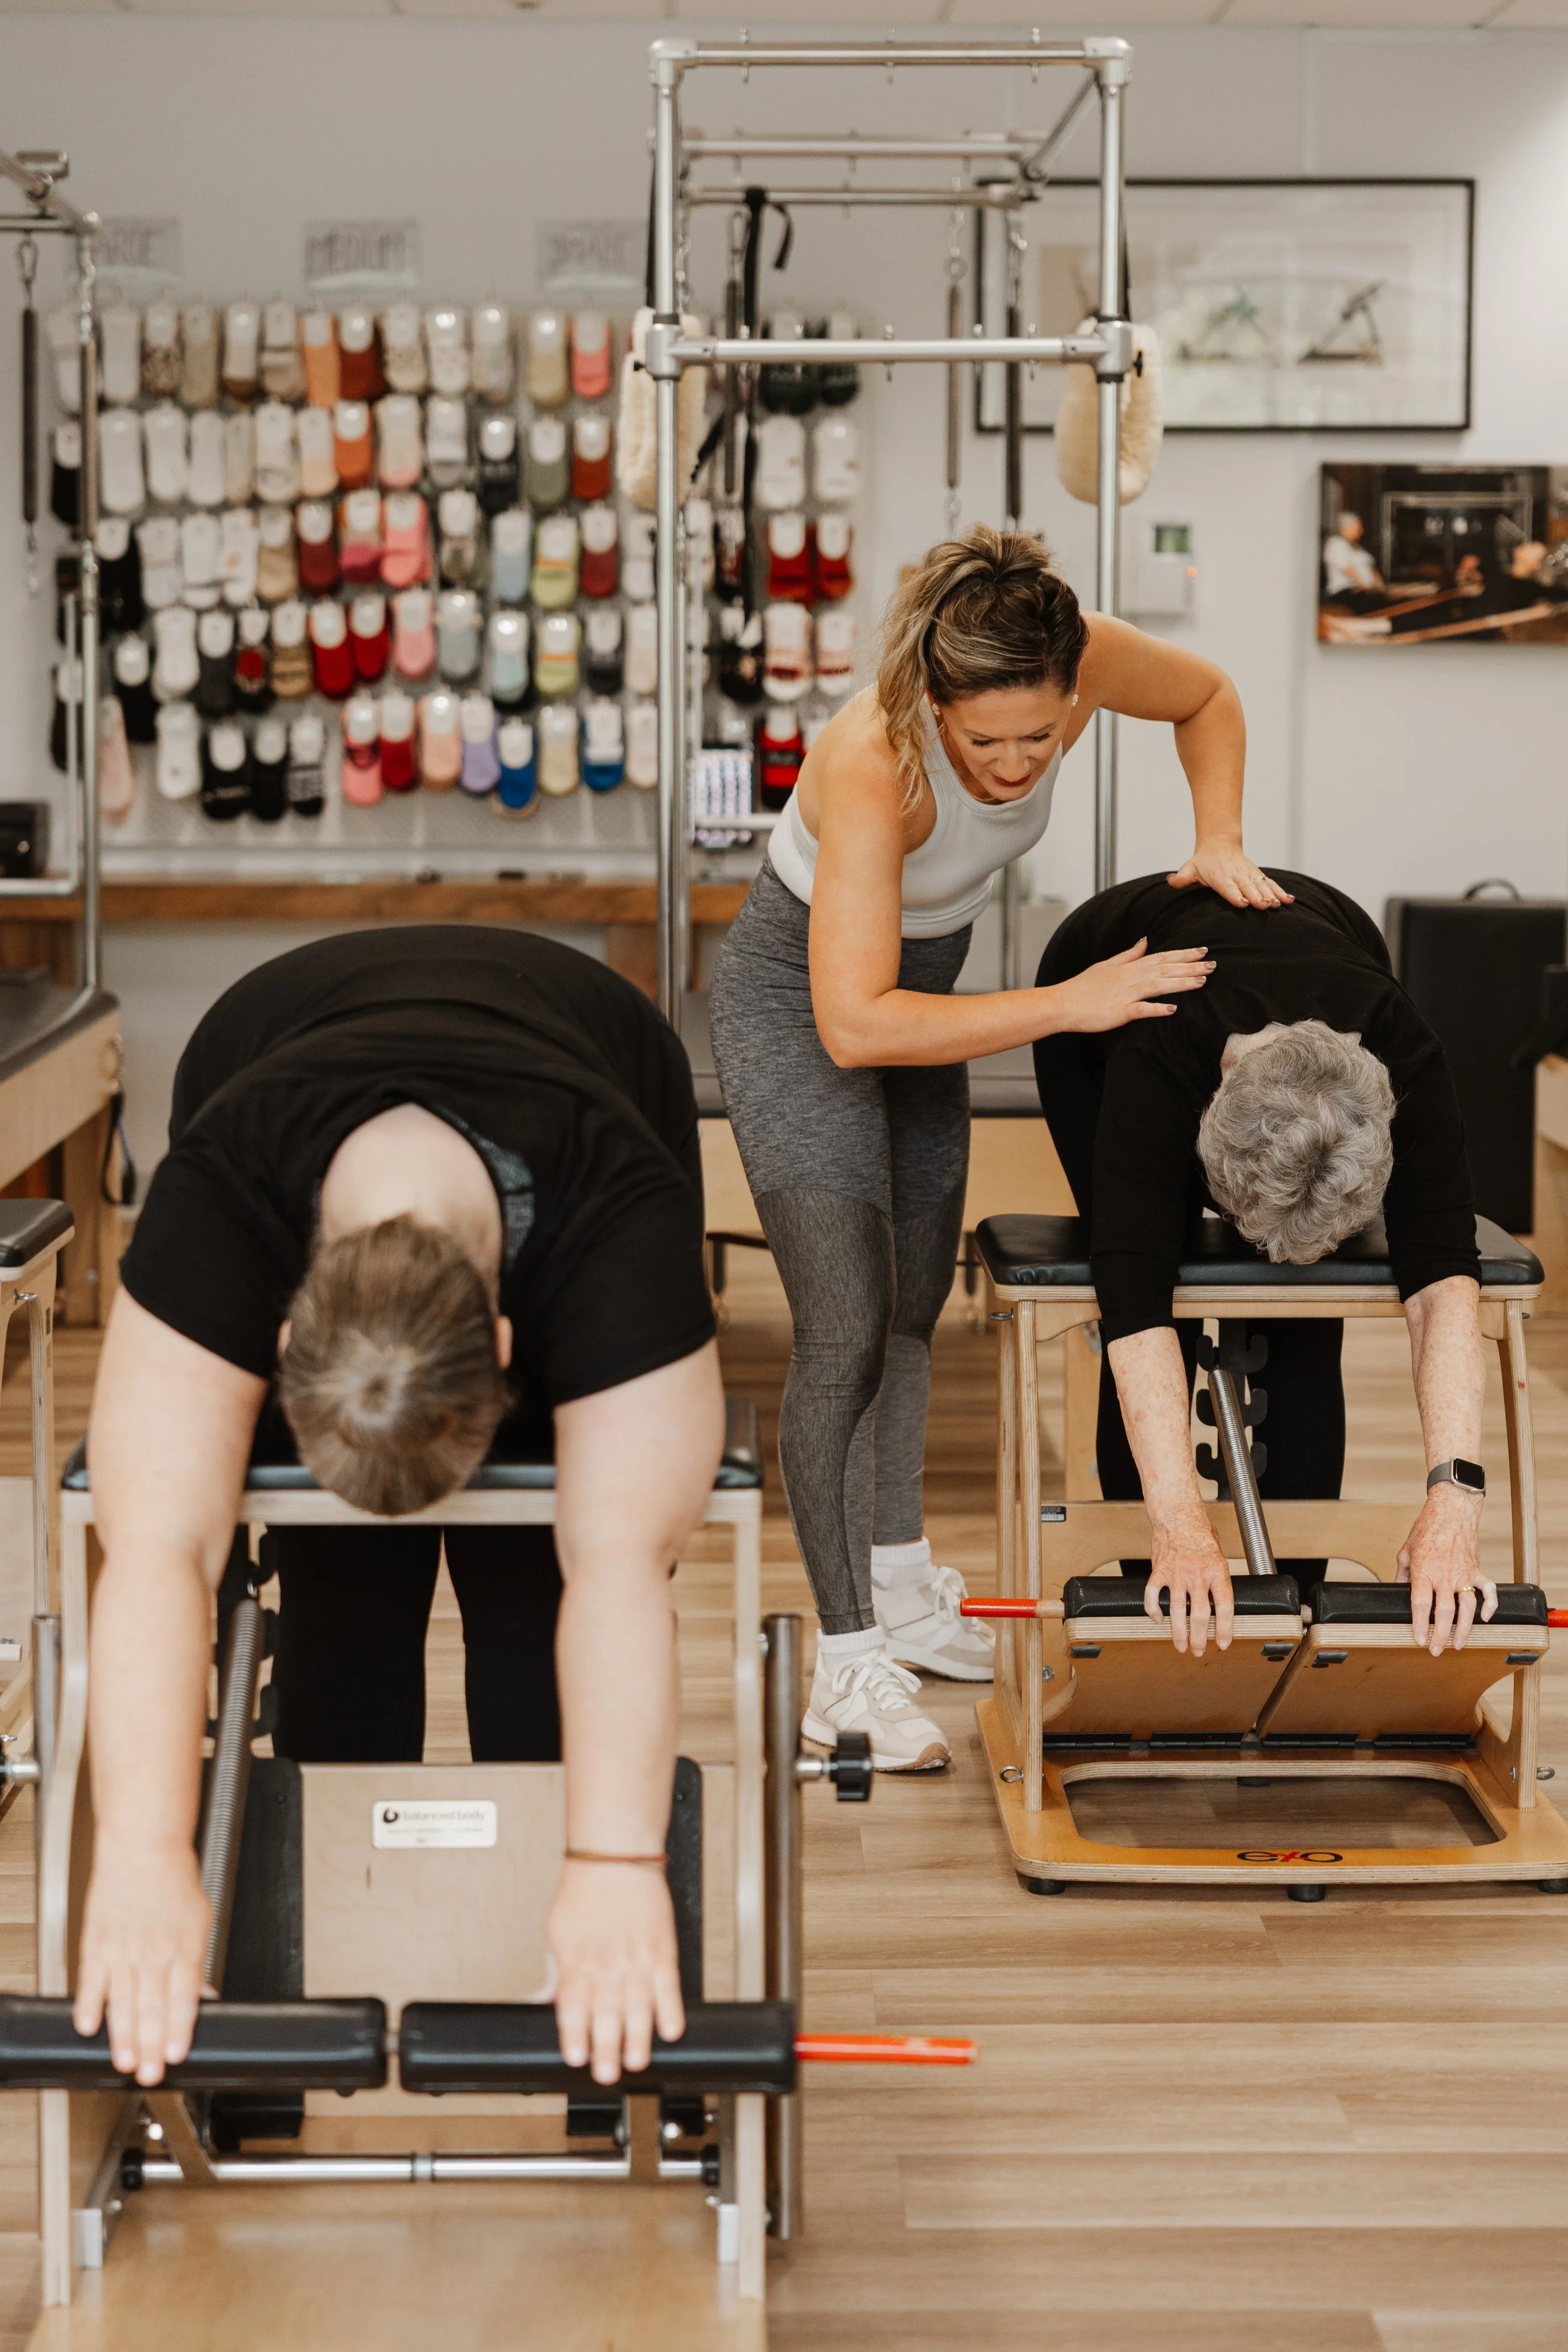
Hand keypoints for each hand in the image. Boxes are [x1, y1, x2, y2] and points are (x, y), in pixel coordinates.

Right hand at [73, 1840, 211, 2085]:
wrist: (142, 1848)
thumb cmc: (174, 1883)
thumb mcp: (199, 1922)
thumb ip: (197, 1964)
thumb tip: (202, 1998)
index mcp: (183, 1948)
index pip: (183, 1997)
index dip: (180, 2030)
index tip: (177, 2055)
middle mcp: (153, 1951)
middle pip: (153, 2007)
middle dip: (152, 2045)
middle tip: (150, 2074)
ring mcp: (123, 1948)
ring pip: (123, 2001)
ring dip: (123, 2035)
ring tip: (126, 2061)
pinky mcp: (97, 1943)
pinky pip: (91, 1979)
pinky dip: (89, 2004)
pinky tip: (89, 2027)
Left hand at [549, 1860, 684, 2086]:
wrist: (616, 1857)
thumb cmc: (585, 1891)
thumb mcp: (556, 1931)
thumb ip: (554, 1971)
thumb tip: (542, 2001)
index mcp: (577, 1960)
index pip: (573, 2005)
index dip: (574, 2034)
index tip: (575, 2057)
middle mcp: (607, 1963)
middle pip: (606, 2012)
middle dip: (606, 2047)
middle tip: (607, 2073)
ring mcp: (637, 1958)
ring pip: (638, 2006)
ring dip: (638, 2037)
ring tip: (637, 2061)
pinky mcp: (663, 1950)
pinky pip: (669, 1985)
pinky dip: (671, 2009)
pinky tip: (671, 2030)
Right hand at [1048, 940, 1213, 1034]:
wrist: (1063, 1003)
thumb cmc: (1083, 986)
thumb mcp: (1106, 965)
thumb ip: (1128, 954)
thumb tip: (1145, 941)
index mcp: (1128, 967)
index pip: (1161, 957)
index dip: (1183, 954)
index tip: (1203, 950)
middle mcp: (1130, 978)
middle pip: (1165, 969)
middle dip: (1190, 966)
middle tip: (1213, 964)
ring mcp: (1125, 994)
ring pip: (1158, 985)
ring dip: (1181, 983)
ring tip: (1202, 981)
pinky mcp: (1119, 1012)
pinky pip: (1141, 1010)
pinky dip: (1157, 1008)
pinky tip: (1173, 1009)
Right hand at [1147, 1513, 1233, 1656]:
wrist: (1178, 1515)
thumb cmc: (1200, 1534)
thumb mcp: (1218, 1556)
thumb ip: (1217, 1580)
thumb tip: (1220, 1606)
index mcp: (1216, 1570)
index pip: (1224, 1606)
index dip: (1224, 1628)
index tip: (1222, 1643)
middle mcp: (1197, 1573)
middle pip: (1199, 1614)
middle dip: (1199, 1637)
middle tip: (1198, 1650)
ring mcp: (1176, 1572)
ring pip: (1176, 1610)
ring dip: (1178, 1632)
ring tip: (1180, 1645)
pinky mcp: (1158, 1570)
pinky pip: (1153, 1595)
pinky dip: (1153, 1610)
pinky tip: (1157, 1620)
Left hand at [1168, 843, 1292, 909]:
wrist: (1219, 844)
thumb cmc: (1203, 862)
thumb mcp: (1189, 868)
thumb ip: (1180, 878)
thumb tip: (1170, 881)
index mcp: (1220, 876)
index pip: (1228, 887)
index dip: (1235, 894)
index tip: (1243, 902)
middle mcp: (1237, 876)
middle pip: (1248, 887)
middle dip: (1256, 896)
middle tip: (1265, 906)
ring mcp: (1249, 876)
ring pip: (1262, 886)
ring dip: (1271, 894)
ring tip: (1279, 904)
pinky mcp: (1258, 876)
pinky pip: (1271, 884)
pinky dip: (1281, 891)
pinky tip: (1290, 900)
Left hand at [1397, 1485, 1492, 1653]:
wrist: (1451, 1510)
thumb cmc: (1426, 1528)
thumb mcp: (1405, 1550)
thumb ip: (1402, 1574)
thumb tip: (1396, 1591)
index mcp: (1423, 1570)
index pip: (1421, 1603)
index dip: (1419, 1624)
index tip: (1417, 1640)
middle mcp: (1444, 1575)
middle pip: (1445, 1612)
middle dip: (1440, 1635)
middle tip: (1435, 1650)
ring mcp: (1463, 1573)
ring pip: (1468, 1607)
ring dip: (1464, 1629)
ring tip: (1458, 1644)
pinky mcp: (1476, 1569)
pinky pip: (1488, 1590)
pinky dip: (1490, 1605)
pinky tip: (1486, 1618)